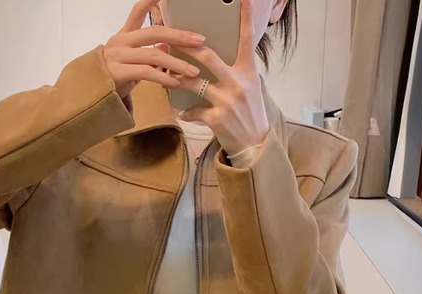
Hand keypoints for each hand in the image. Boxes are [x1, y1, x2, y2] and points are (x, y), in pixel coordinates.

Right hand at [104, 0, 205, 98]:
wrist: (91, 95)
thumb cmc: (114, 78)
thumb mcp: (132, 62)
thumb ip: (148, 54)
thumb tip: (166, 48)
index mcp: (125, 35)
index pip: (139, 10)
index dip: (151, 0)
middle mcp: (121, 41)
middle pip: (154, 33)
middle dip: (179, 36)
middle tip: (199, 41)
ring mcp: (118, 56)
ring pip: (153, 55)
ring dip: (176, 63)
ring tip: (193, 72)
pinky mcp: (118, 73)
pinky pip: (146, 72)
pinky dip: (163, 78)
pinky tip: (175, 83)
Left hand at [174, 0, 269, 156]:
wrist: (255, 146)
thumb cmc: (250, 116)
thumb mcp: (250, 90)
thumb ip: (235, 73)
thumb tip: (212, 61)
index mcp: (248, 72)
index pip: (246, 41)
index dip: (244, 19)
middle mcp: (238, 83)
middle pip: (207, 57)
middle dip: (184, 48)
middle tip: (168, 41)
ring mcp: (227, 100)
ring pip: (194, 82)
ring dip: (176, 78)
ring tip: (166, 75)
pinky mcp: (217, 118)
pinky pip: (192, 111)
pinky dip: (186, 112)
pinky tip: (183, 114)